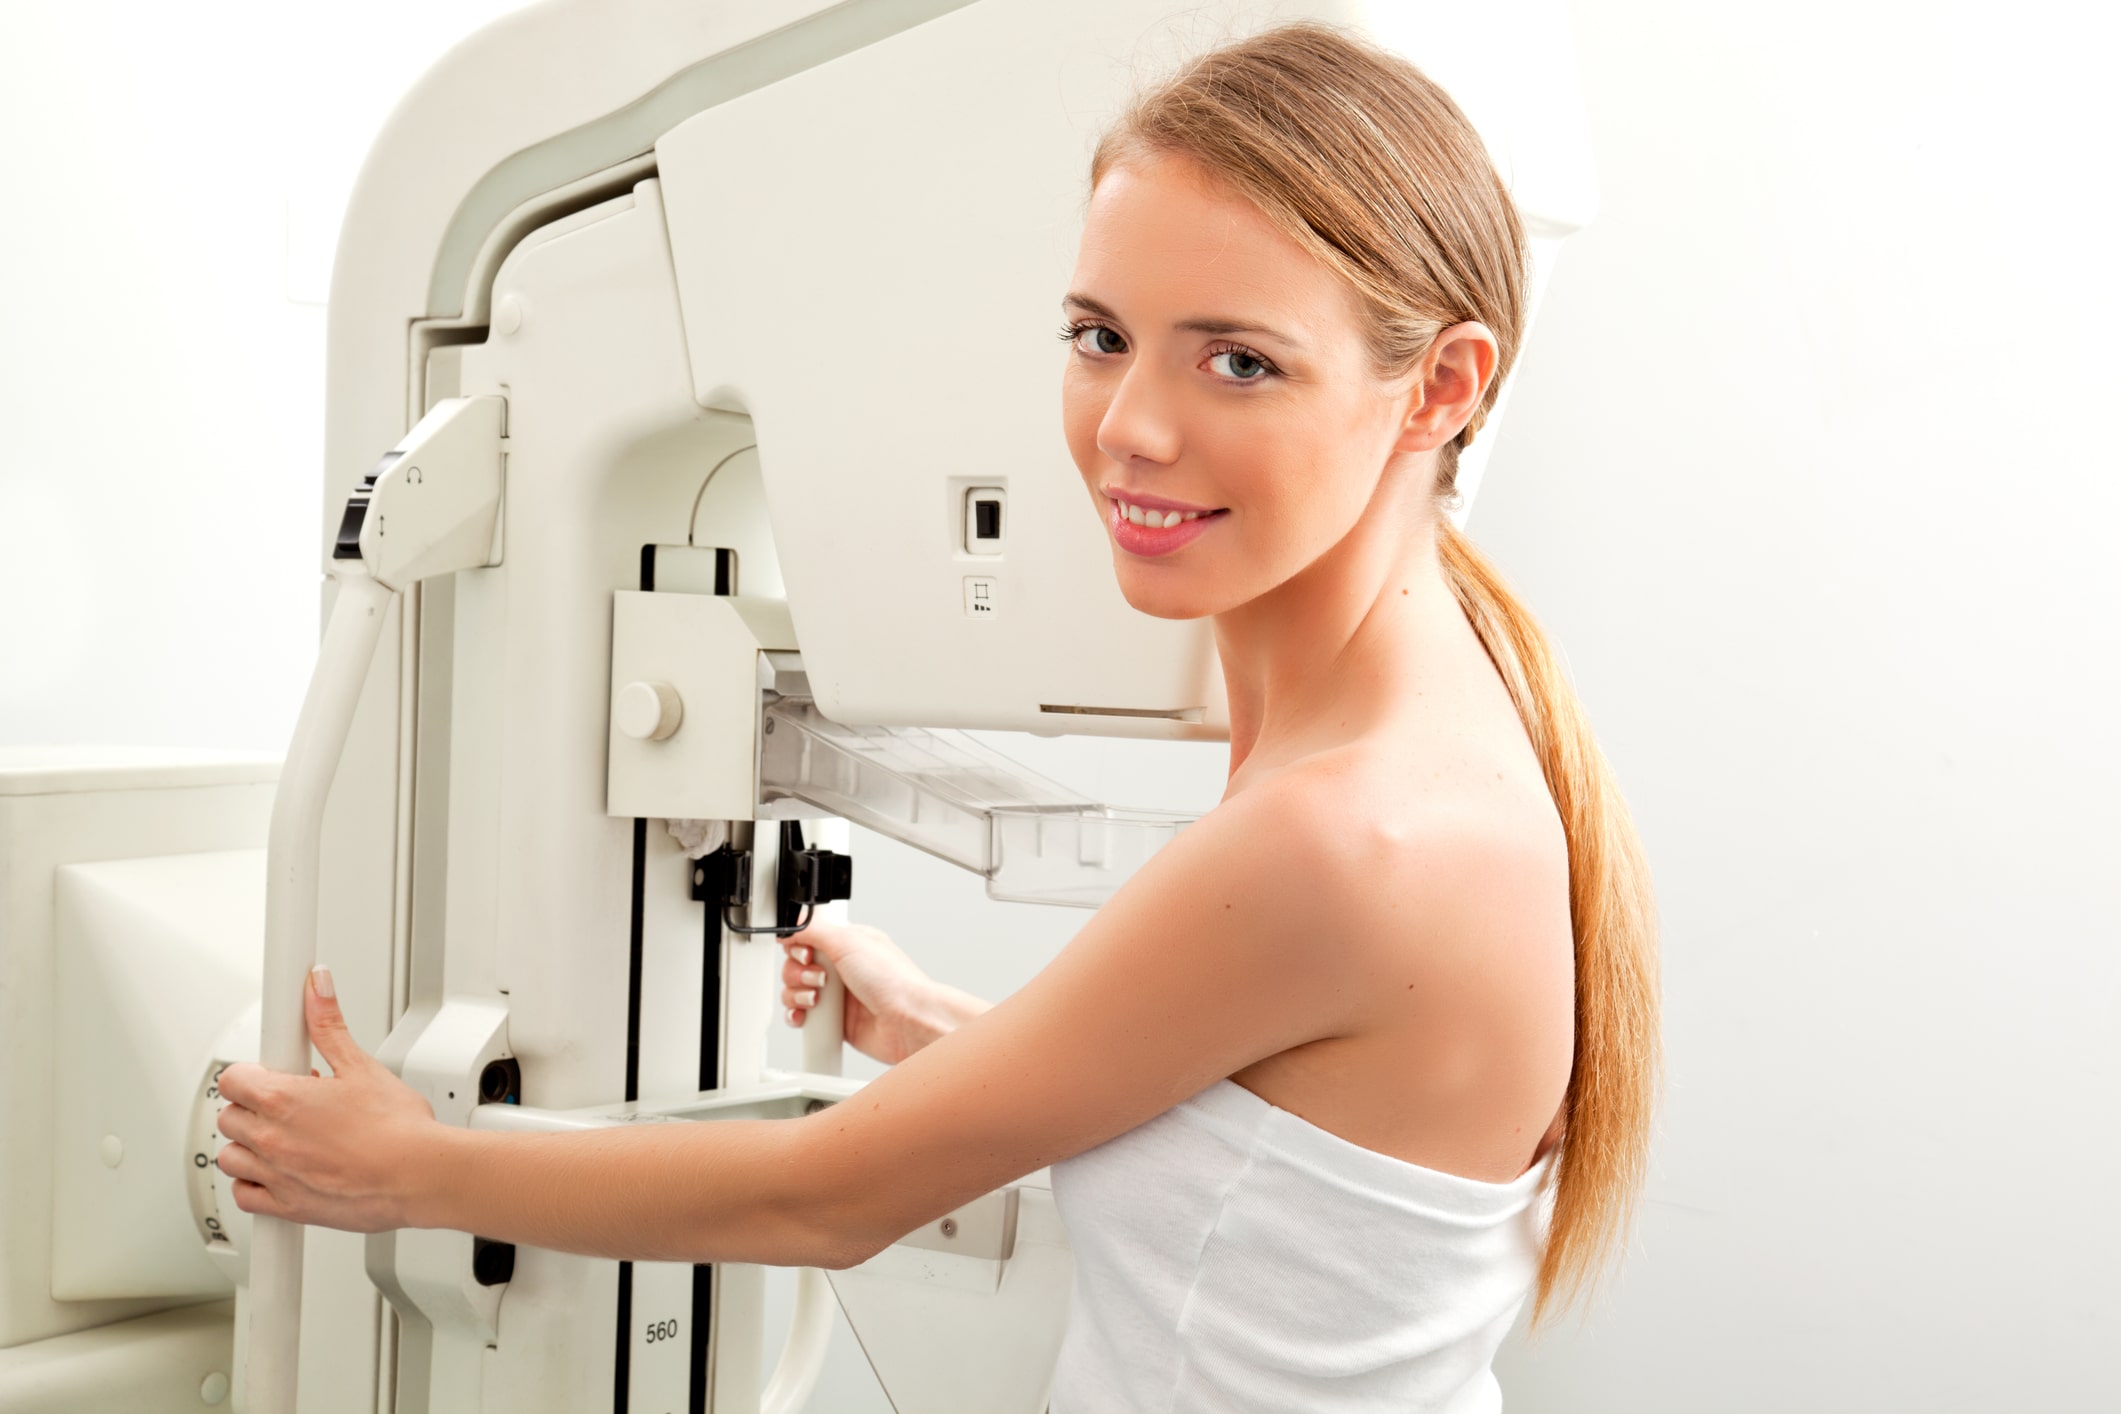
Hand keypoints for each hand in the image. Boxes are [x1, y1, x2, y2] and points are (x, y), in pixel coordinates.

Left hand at [215, 966, 444, 1232]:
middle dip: (251, 1108)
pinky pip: (244, 1196)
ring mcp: (276, 1174)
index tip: (268, 1074)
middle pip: (228, 1117)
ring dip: (249, 1146)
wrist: (418, 1175)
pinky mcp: (287, 1206)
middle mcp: (271, 1138)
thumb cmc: (397, 1129)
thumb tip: (317, 987)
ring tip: (282, 1138)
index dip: (249, 1073)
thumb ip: (329, 1025)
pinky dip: (254, 1185)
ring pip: (231, 1157)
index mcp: (284, 1100)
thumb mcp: (362, 1065)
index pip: (231, 1079)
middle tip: (284, 1105)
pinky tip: (280, 1171)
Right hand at [780, 919, 957, 1064]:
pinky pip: (801, 1016)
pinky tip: (807, 1015)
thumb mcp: (849, 941)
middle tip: (819, 977)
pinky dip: (797, 1016)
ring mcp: (836, 995)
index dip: (799, 946)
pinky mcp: (833, 1020)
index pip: (807, 938)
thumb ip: (815, 929)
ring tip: (817, 997)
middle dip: (798, 972)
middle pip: (796, 965)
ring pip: (795, 991)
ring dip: (798, 994)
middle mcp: (841, 968)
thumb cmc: (894, 981)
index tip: (805, 952)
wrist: (908, 1021)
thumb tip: (792, 924)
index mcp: (847, 944)